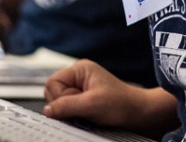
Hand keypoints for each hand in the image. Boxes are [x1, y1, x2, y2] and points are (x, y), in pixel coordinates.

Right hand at [44, 60, 178, 133]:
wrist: (139, 114)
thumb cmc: (121, 105)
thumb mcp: (91, 105)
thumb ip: (66, 106)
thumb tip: (46, 111)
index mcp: (80, 69)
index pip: (52, 82)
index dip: (59, 97)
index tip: (75, 103)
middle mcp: (79, 77)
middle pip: (53, 93)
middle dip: (64, 105)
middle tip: (84, 108)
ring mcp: (81, 89)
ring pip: (60, 103)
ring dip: (70, 112)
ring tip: (88, 113)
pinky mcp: (83, 101)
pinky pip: (68, 110)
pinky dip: (74, 116)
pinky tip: (88, 117)